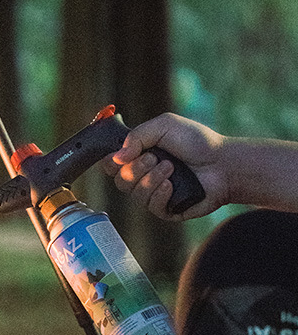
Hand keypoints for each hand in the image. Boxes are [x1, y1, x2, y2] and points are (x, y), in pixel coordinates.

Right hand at [102, 113, 229, 219]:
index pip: (111, 164)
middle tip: (156, 159)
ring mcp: (153, 194)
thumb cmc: (197, 142)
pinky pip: (151, 206)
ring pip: (134, 194)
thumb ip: (137, 136)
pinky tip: (172, 186)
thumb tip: (117, 157)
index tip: (125, 155)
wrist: (223, 164)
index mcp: (139, 156)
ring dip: (151, 179)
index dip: (112, 161)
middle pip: (119, 180)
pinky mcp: (165, 209)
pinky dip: (160, 194)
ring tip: (171, 169)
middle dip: (136, 169)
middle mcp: (143, 176)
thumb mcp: (164, 126)